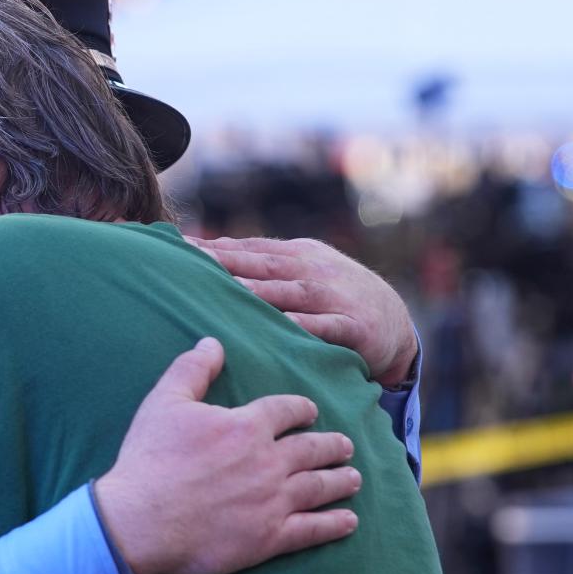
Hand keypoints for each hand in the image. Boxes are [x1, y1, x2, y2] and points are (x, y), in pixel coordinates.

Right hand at [93, 338, 361, 573]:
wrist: (140, 520)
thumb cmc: (150, 459)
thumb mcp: (164, 402)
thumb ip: (193, 370)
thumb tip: (212, 342)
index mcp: (246, 426)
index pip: (287, 410)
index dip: (302, 409)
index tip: (311, 411)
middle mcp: (268, 461)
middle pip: (313, 448)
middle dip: (332, 445)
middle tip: (345, 446)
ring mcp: (273, 501)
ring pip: (320, 486)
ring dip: (341, 480)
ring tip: (354, 478)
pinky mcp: (269, 538)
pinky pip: (313, 529)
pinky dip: (334, 524)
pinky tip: (348, 521)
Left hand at [190, 236, 417, 388]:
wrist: (395, 323)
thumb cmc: (335, 297)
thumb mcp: (303, 272)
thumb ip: (262, 265)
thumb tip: (210, 253)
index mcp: (297, 255)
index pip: (248, 249)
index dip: (214, 248)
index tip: (177, 246)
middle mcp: (313, 271)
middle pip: (263, 265)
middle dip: (227, 262)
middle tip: (191, 263)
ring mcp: (334, 297)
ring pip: (291, 293)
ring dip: (259, 291)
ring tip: (227, 290)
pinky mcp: (354, 327)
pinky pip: (327, 326)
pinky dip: (306, 325)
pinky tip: (284, 326)